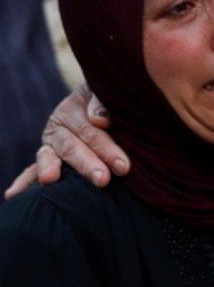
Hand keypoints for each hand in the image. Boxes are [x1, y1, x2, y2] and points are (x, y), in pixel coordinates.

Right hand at [4, 85, 128, 199]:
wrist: (113, 104)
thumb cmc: (115, 101)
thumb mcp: (110, 93)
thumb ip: (103, 101)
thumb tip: (99, 119)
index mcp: (74, 107)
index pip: (89, 130)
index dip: (107, 148)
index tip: (123, 166)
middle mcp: (59, 126)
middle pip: (71, 147)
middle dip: (88, 164)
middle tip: (103, 180)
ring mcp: (52, 144)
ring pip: (52, 157)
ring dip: (54, 170)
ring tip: (52, 180)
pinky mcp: (50, 159)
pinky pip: (35, 169)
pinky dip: (27, 180)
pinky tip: (17, 193)